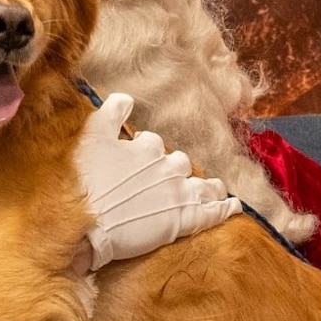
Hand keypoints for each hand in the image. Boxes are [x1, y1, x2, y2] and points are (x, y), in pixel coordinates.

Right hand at [74, 92, 238, 269]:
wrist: (88, 223)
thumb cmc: (86, 181)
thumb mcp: (92, 136)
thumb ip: (110, 113)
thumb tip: (124, 97)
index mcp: (147, 147)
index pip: (154, 144)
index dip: (145, 153)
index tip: (138, 164)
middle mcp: (168, 167)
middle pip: (181, 164)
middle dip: (178, 171)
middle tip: (169, 182)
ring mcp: (179, 194)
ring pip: (204, 186)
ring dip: (211, 187)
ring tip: (217, 190)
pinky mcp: (184, 220)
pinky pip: (213, 212)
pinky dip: (226, 208)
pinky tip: (235, 207)